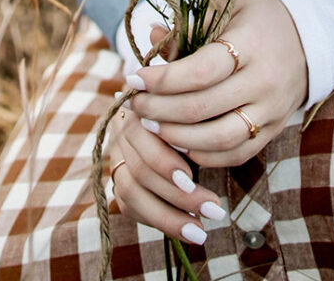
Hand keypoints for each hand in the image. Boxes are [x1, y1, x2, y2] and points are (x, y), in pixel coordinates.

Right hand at [108, 104, 226, 245]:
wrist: (173, 101)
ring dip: (167, 217)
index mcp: (138, 106)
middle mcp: (121, 129)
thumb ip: (196, 121)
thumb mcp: (195, 109)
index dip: (164, 162)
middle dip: (177, 196)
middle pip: (140, 170)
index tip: (192, 179)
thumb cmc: (193, 108)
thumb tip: (216, 142)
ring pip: (130, 193)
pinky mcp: (119, 176)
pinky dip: (154, 219)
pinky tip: (182, 230)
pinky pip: (128, 205)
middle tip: (215, 210)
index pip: (142, 139)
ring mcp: (117, 154)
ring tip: (200, 233)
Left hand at [126, 0, 307, 167]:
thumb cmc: (257, 18)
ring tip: (150, 126)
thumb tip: (151, 40)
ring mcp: (273, 110)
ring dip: (177, 138)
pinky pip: (236, 154)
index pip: (200, 71)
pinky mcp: (274, 130)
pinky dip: (203, 155)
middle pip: (203, 108)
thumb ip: (190, 27)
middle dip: (159, 110)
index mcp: (251, 43)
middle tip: (134, 105)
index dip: (163, 79)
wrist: (309, 36)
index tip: (134, 78)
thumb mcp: (227, 9)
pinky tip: (178, 142)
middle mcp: (265, 80)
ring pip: (218, 139)